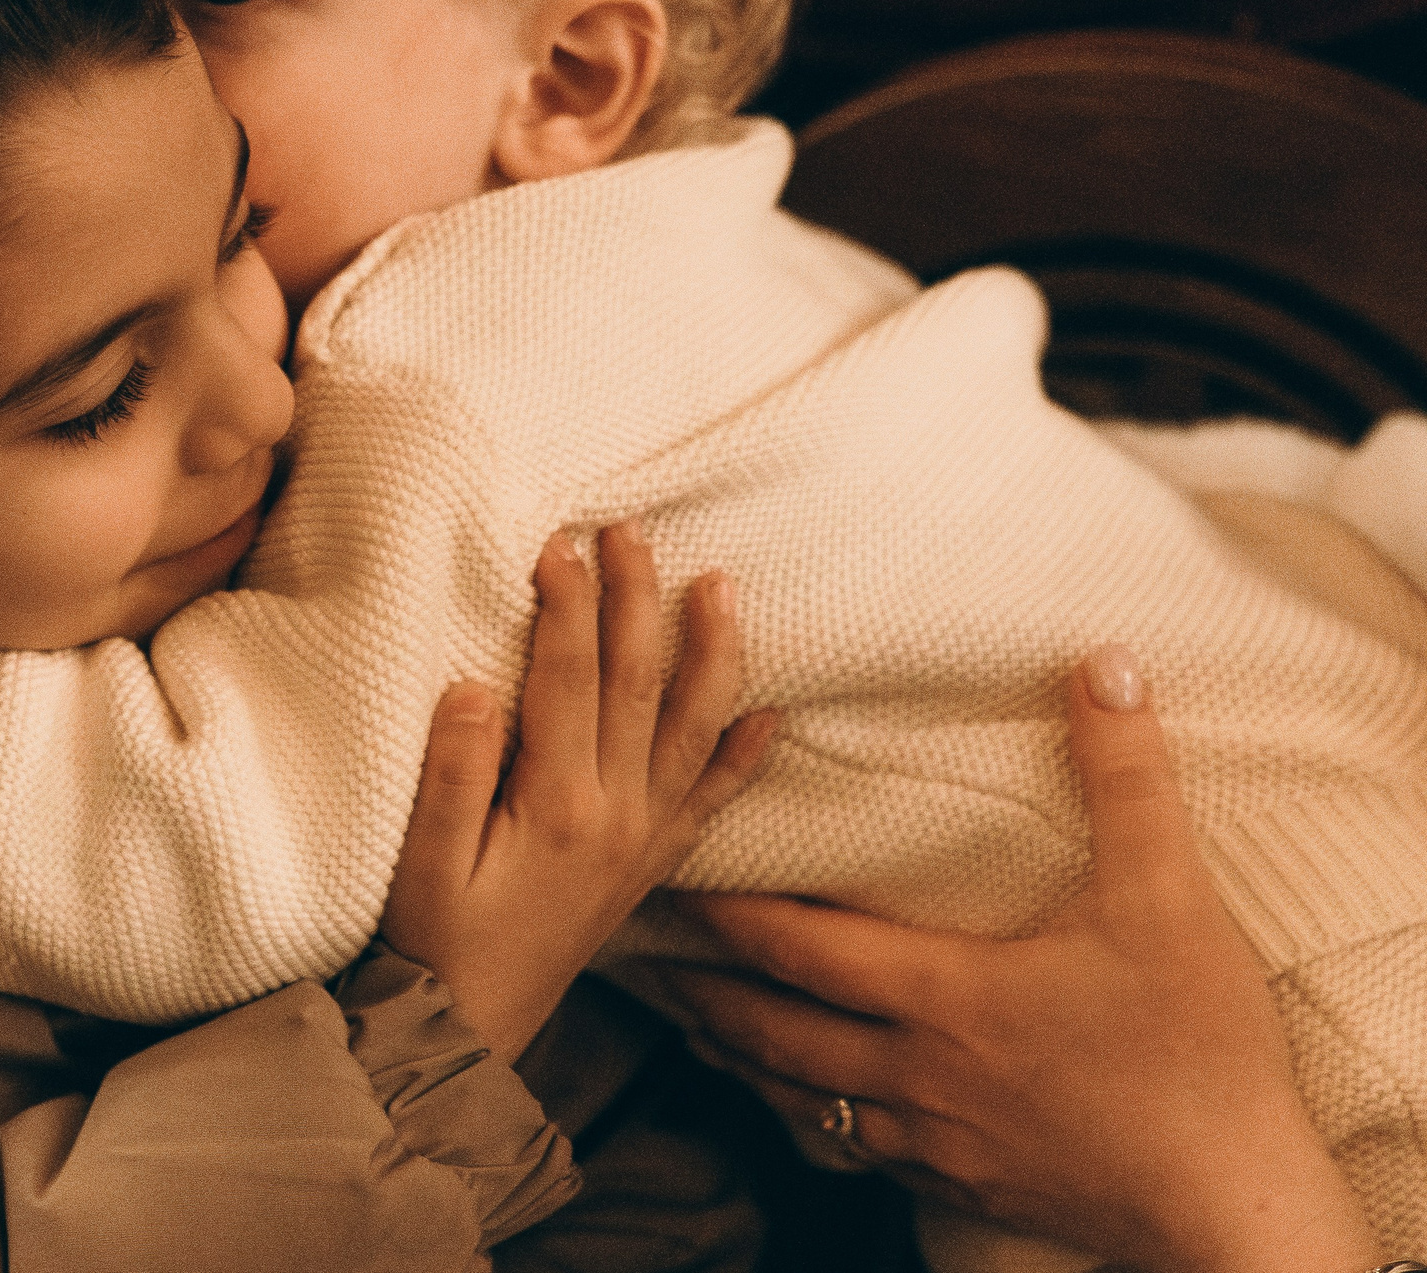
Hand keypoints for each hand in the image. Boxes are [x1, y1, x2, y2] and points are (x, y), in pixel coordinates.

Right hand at [383, 523, 776, 1063]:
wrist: (472, 1030)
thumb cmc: (432, 944)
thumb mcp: (421, 864)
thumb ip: (448, 774)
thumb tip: (472, 685)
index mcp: (556, 804)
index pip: (569, 677)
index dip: (567, 603)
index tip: (559, 543)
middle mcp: (616, 814)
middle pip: (638, 682)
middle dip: (639, 598)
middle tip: (634, 531)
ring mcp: (643, 839)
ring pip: (693, 727)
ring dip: (711, 651)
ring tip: (720, 586)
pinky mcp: (652, 863)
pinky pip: (712, 800)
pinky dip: (744, 753)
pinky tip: (769, 713)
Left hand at [653, 649, 1381, 1272]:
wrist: (1235, 1209)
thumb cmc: (1199, 1055)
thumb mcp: (1168, 899)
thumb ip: (1126, 777)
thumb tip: (1103, 666)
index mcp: (942, 995)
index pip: (796, 946)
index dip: (723, 913)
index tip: (665, 878)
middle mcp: (914, 1071)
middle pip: (770, 1028)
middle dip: (699, 989)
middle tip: (639, 958)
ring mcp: (932, 1138)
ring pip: (800, 1096)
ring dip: (740, 1056)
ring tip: (692, 1026)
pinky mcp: (962, 1184)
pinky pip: (856, 1148)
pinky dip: (808, 1119)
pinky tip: (800, 1109)